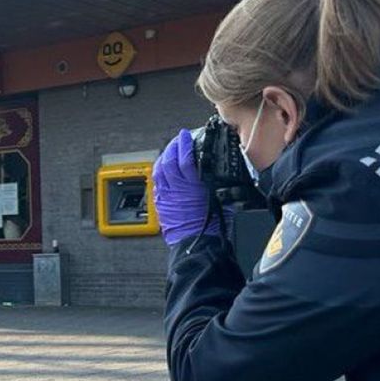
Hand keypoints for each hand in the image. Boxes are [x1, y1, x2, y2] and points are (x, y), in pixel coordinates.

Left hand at [153, 129, 220, 245]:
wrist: (197, 245)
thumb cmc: (212, 228)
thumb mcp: (222, 200)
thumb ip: (219, 183)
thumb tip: (220, 171)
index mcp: (193, 188)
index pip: (184, 159)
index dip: (185, 144)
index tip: (187, 135)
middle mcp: (176, 190)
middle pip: (169, 161)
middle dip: (173, 146)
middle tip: (179, 139)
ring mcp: (166, 196)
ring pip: (160, 170)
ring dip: (165, 156)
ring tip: (171, 149)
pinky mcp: (161, 203)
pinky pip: (157, 182)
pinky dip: (160, 171)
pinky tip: (164, 168)